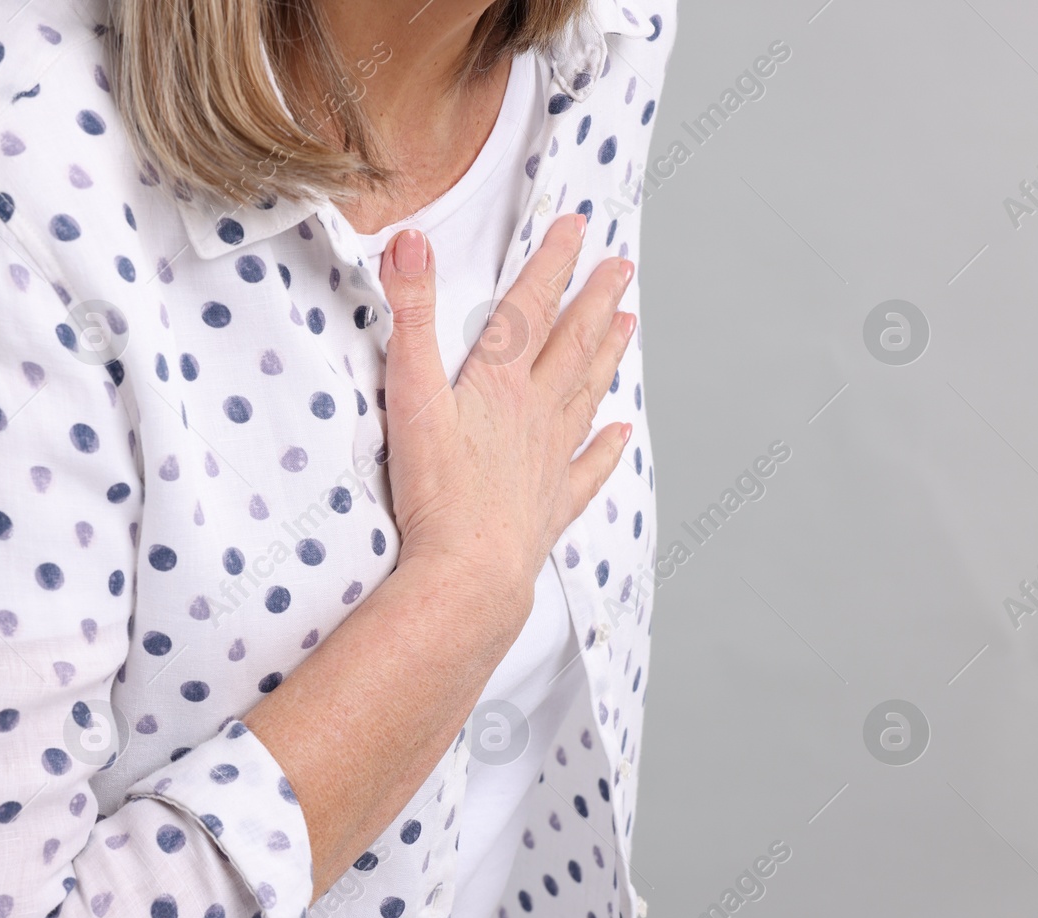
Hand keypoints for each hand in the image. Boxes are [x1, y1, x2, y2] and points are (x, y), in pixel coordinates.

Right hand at [378, 214, 635, 624]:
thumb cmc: (435, 490)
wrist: (469, 571)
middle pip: (571, 344)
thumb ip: (411, 315)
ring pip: (586, 394)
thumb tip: (409, 241)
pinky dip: (606, 448)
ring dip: (606, 356)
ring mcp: (549, 459)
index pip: (531, 307)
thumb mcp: (410, 392)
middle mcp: (536, 413)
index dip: (552, 261)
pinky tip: (621, 433)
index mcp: (501, 382)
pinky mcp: (549, 504)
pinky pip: (586, 469)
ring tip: (627, 324)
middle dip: (594, 300)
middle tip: (621, 267)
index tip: (576, 226)